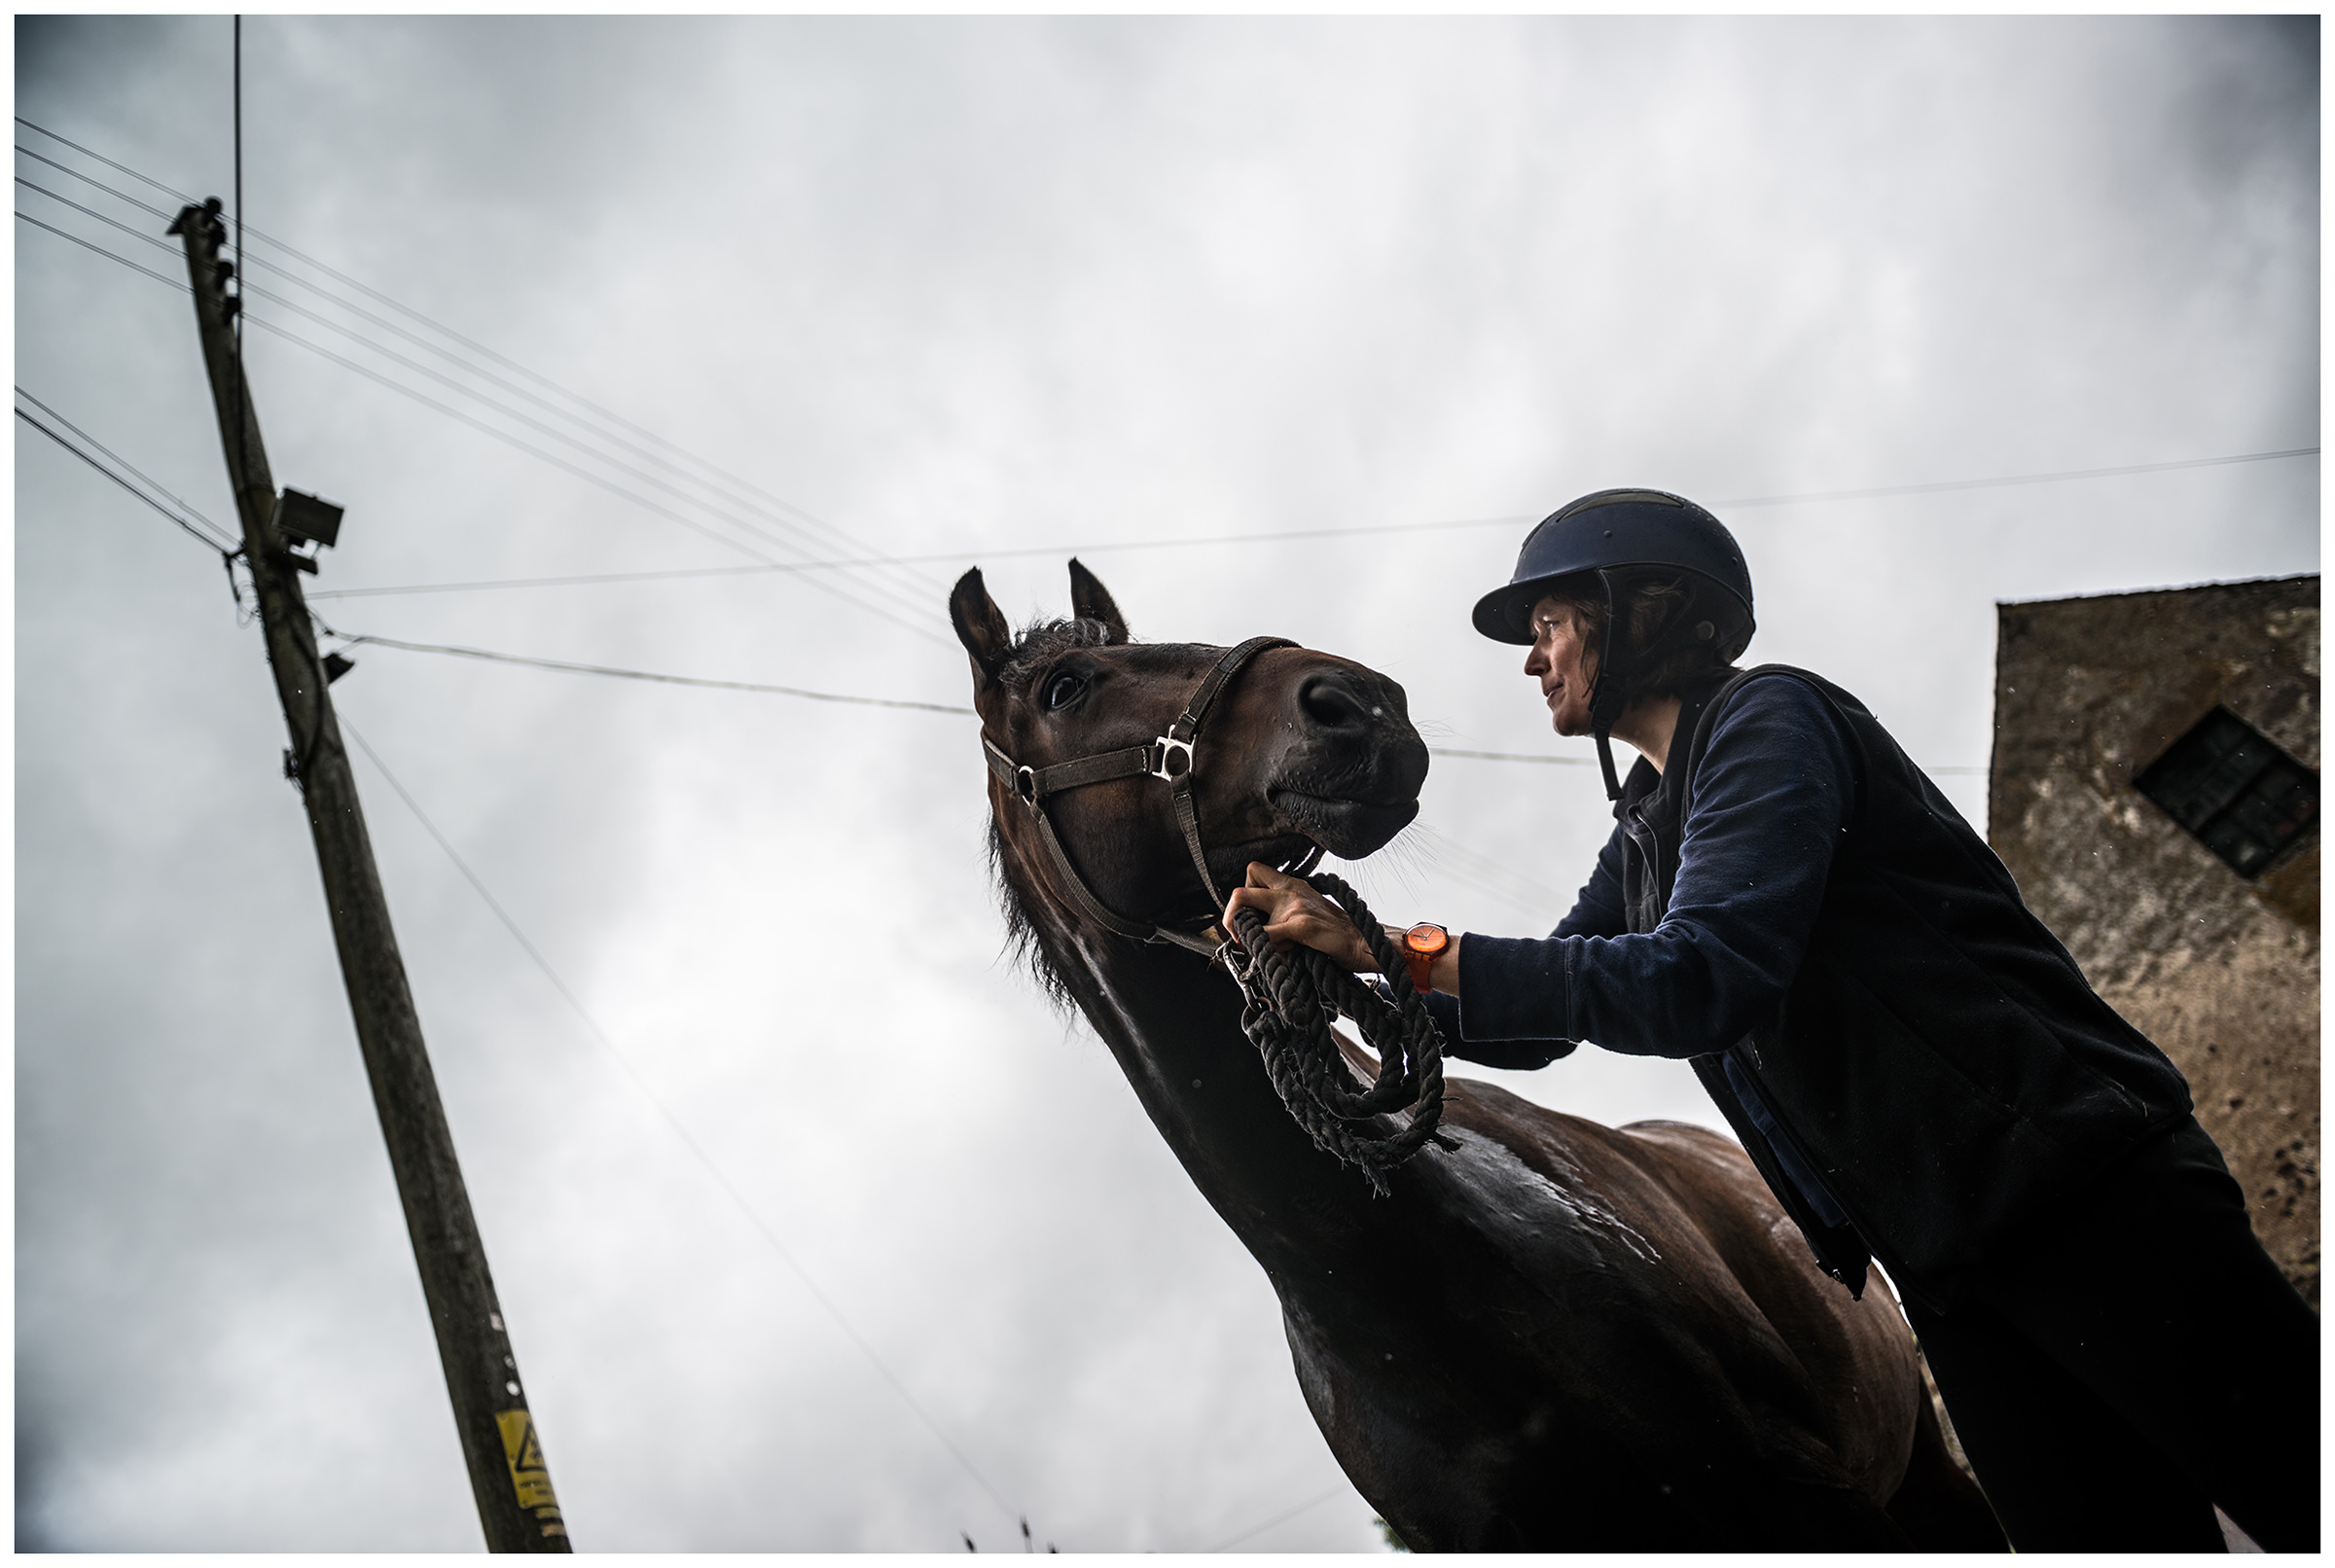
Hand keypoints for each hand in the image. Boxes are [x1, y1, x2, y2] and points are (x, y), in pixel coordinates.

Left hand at [1221, 862, 1376, 971]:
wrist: (1364, 941)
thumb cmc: (1337, 932)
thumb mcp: (1307, 911)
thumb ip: (1284, 913)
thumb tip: (1260, 929)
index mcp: (1292, 885)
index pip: (1254, 873)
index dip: (1242, 896)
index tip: (1245, 918)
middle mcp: (1290, 891)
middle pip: (1240, 889)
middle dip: (1231, 914)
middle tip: (1237, 934)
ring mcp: (1294, 906)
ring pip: (1245, 907)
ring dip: (1245, 932)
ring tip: (1257, 948)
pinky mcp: (1301, 925)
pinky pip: (1266, 934)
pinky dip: (1264, 949)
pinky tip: (1277, 956)